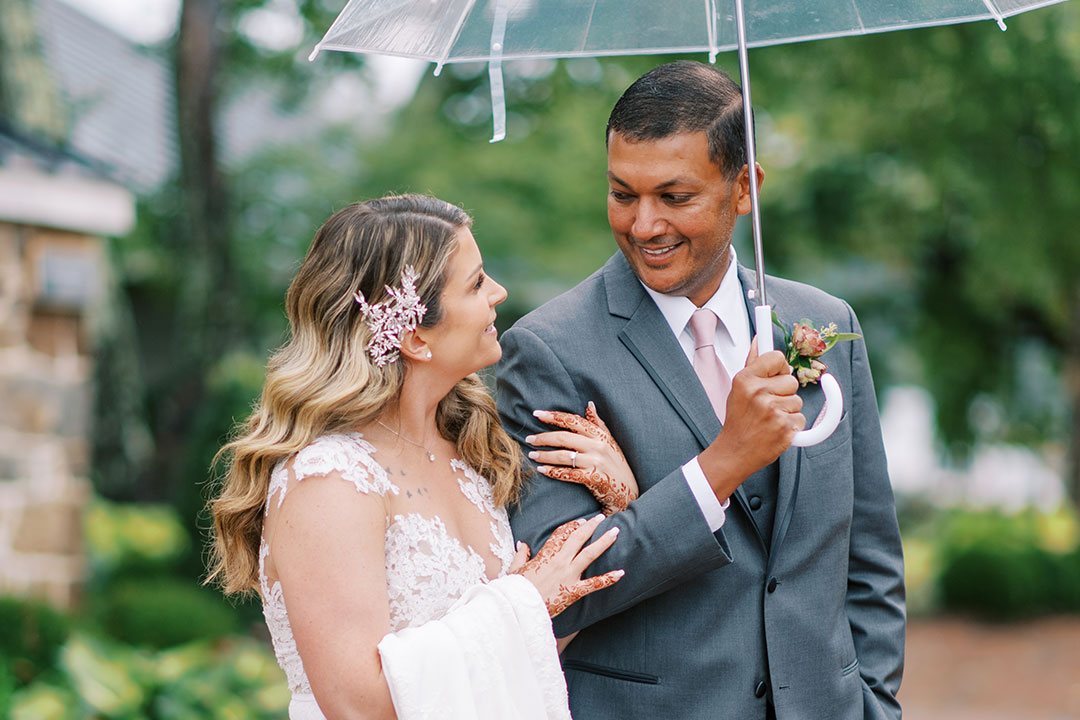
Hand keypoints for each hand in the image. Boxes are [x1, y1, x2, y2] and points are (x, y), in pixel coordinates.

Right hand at [510, 514, 623, 616]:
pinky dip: (608, 579)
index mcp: (545, 555)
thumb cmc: (515, 590)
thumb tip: (523, 544)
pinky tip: (621, 573)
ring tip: (615, 532)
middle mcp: (559, 562)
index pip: (560, 534)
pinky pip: (594, 584)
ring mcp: (568, 576)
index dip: (571, 526)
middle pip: (577, 538)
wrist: (518, 608)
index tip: (580, 521)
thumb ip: (521, 555)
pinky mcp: (573, 591)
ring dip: (603, 542)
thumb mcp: (515, 569)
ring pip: (589, 554)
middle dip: (590, 526)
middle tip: (601, 518)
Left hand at [526, 402, 637, 514]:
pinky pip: (569, 474)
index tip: (537, 414)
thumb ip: (598, 424)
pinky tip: (542, 470)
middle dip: (544, 437)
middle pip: (565, 437)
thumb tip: (589, 404)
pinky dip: (553, 472)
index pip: (573, 421)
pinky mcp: (594, 479)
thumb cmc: (617, 465)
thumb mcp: (610, 442)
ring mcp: (596, 463)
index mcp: (600, 435)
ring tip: (532, 455)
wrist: (629, 492)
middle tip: (529, 438)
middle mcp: (598, 446)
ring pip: (564, 455)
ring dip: (545, 455)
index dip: (554, 416)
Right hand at [701, 339, 803, 495]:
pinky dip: (792, 426)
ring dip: (788, 411)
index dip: (779, 368)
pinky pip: (801, 419)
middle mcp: (758, 393)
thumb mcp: (738, 389)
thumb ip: (752, 364)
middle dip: (784, 393)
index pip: (777, 357)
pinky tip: (775, 430)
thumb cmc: (738, 419)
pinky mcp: (785, 428)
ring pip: (797, 401)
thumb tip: (759, 339)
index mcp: (745, 379)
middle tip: (767, 405)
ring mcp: (772, 411)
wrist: (734, 452)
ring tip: (770, 419)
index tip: (775, 376)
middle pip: (791, 381)